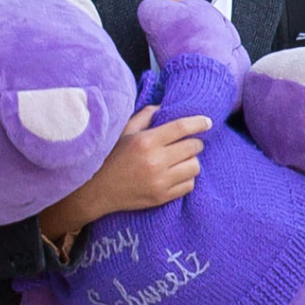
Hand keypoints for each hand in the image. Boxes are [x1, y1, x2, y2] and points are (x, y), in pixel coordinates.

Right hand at [39, 105, 210, 238]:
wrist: (96, 190)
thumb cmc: (110, 157)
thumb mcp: (123, 132)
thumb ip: (144, 116)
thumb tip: (164, 108)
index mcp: (145, 141)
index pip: (181, 128)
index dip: (198, 123)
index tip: (207, 122)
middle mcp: (155, 161)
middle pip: (192, 148)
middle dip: (195, 143)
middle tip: (189, 142)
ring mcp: (160, 181)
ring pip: (194, 167)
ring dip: (191, 161)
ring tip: (180, 160)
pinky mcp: (162, 197)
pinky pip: (189, 185)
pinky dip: (186, 178)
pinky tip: (175, 174)